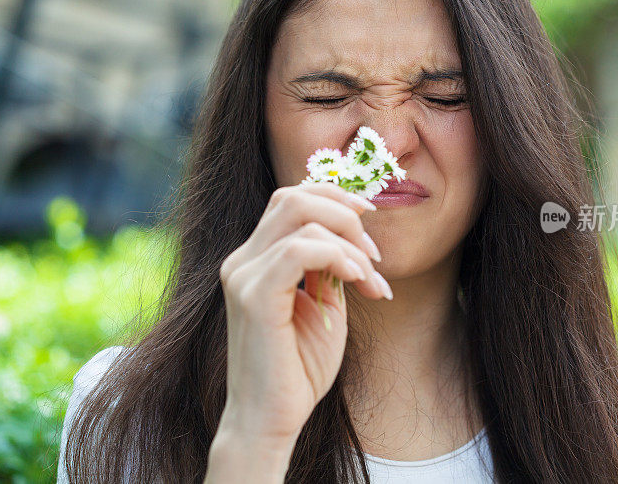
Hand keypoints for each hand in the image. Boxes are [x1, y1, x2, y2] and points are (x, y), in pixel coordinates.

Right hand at [215, 182, 390, 448]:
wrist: (270, 421)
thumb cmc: (298, 369)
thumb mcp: (324, 305)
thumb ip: (330, 266)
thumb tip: (353, 235)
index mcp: (255, 259)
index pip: (290, 199)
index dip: (334, 198)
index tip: (371, 221)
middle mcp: (242, 260)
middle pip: (293, 196)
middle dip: (345, 214)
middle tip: (374, 255)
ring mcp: (242, 275)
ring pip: (299, 215)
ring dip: (349, 242)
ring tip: (370, 280)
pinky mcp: (253, 297)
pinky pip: (300, 251)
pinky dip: (338, 256)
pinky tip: (357, 281)